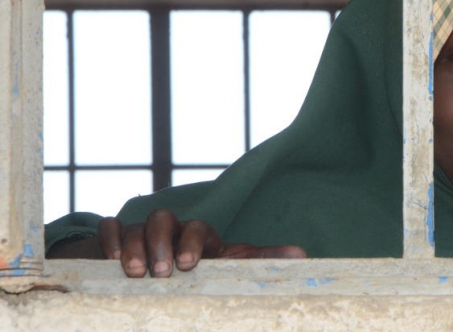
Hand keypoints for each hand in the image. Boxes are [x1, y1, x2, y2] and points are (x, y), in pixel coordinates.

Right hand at [98, 209, 306, 277]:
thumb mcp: (230, 266)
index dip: (193, 241)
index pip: (198, 227)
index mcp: (200, 235)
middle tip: (160, 272)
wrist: (161, 270)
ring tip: (136, 273)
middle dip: (161, 243)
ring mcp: (142, 232)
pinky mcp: (116, 238)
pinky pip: (109, 228)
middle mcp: (171, 229)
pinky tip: (109, 259)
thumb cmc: (202, 270)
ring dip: (135, 245)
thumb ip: (261, 260)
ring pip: (136, 225)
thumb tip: (303, 255)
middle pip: (164, 219)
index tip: (188, 265)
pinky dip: (109, 239)